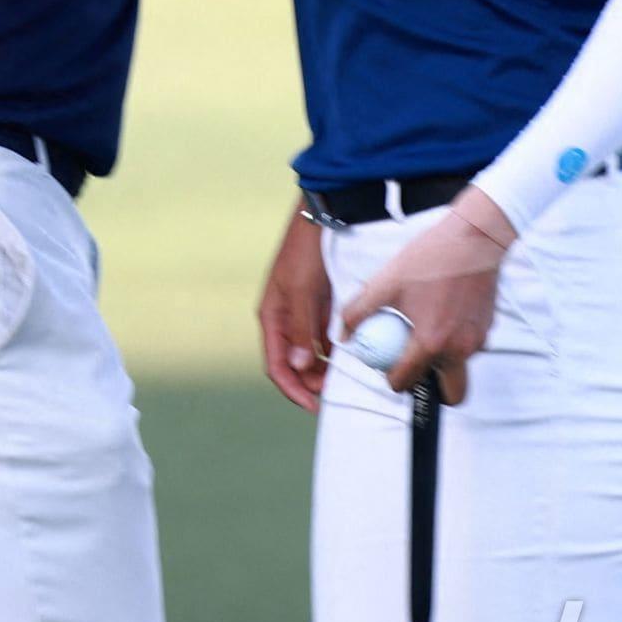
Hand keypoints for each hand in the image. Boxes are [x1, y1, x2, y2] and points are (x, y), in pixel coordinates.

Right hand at [258, 203, 332, 412]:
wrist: (324, 216)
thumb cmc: (307, 251)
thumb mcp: (303, 291)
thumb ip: (302, 329)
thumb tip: (300, 367)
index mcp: (272, 316)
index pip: (277, 365)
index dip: (293, 389)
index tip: (314, 405)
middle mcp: (285, 318)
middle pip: (294, 363)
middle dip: (310, 382)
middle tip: (334, 395)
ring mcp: (302, 312)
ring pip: (310, 352)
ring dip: (323, 369)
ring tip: (343, 380)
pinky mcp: (319, 304)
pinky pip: (323, 336)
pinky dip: (333, 350)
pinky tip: (349, 357)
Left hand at [341, 186, 517, 404]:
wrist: (473, 237)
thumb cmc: (429, 258)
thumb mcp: (386, 282)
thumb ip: (359, 311)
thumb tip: (344, 335)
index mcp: (430, 343)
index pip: (407, 381)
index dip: (393, 380)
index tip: (389, 368)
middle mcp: (458, 349)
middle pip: (450, 393)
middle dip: (434, 388)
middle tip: (417, 366)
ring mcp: (478, 340)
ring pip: (460, 367)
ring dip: (445, 360)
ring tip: (428, 329)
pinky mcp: (489, 326)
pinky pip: (471, 345)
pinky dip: (457, 338)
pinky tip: (444, 310)